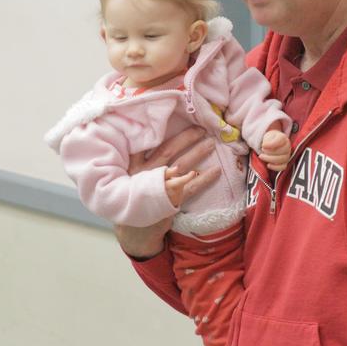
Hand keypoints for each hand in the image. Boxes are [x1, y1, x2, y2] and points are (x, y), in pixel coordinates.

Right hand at [114, 127, 220, 258]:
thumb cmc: (133, 195)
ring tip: (211, 143)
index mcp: (134, 164)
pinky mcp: (170, 200)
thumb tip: (150, 131)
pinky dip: (205, 179)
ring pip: (182, 165)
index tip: (178, 116)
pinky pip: (191, 187)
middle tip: (202, 128)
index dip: (162, 127)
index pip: (148, 140)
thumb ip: (138, 155)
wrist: (135, 230)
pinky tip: (217, 171)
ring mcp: (158, 186)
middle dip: (187, 138)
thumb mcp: (129, 174)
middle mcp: (146, 172)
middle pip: (169, 150)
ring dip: (198, 153)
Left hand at [259, 129, 291, 170]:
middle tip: (262, 150)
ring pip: (281, 159)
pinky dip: (275, 167)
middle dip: (269, 152)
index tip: (263, 145)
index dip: (271, 144)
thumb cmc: (270, 139)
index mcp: (283, 138)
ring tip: (262, 156)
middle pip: (281, 151)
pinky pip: (282, 167)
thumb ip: (267, 140)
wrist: (271, 143)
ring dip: (270, 159)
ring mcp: (287, 155)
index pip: (280, 141)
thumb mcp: (267, 136)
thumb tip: (265, 146)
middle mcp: (287, 146)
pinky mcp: (285, 162)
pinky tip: (268, 165)